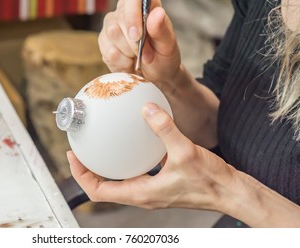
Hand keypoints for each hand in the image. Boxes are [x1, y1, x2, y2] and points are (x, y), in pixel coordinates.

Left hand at [67, 102, 235, 210]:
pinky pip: (134, 174)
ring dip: (105, 167)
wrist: (229, 192)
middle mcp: (142, 195)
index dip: (81, 174)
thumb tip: (148, 109)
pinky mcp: (159, 184)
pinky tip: (131, 143)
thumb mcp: (185, 152)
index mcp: (141, 194)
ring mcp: (150, 191)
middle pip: (103, 187)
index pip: (98, 191)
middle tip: (82, 150)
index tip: (73, 155)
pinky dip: (126, 162)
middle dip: (88, 170)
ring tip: (100, 147)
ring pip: (117, 182)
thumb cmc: (210, 181)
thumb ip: (165, 129)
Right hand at [98, 0, 180, 87]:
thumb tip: (158, 13)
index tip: (138, 36)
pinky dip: (121, 62)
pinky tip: (130, 63)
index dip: (132, 15)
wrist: (155, 75)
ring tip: (138, 58)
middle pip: (118, 20)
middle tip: (146, 55)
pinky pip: (107, 51)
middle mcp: (125, 11)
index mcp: (144, 4)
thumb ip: (162, 29)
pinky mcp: (104, 42)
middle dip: (132, 43)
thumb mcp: (168, 45)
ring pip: (111, 35)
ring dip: (127, 53)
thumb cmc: (163, 56)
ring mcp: (112, 26)